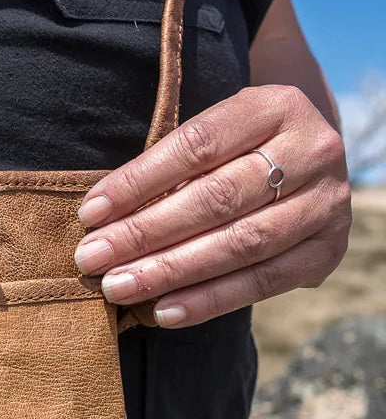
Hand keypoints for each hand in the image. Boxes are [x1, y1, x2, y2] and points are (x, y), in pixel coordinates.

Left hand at [75, 84, 351, 326]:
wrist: (311, 171)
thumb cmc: (240, 155)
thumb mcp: (217, 139)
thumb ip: (174, 169)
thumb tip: (103, 219)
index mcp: (275, 106)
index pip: (198, 146)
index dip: (139, 181)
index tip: (91, 212)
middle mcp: (311, 150)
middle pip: (217, 198)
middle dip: (146, 233)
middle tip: (93, 258)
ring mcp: (326, 203)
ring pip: (239, 243)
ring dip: (171, 271)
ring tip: (119, 287)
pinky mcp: (327, 251)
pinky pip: (262, 283)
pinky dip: (209, 300)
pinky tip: (165, 311)